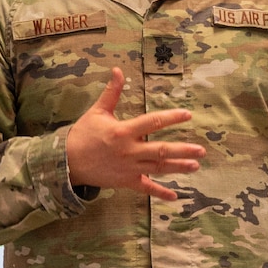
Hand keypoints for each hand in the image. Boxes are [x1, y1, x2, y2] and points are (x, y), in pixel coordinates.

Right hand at [64, 69, 205, 202]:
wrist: (66, 162)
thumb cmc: (83, 134)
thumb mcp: (98, 111)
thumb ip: (112, 92)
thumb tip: (118, 70)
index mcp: (123, 132)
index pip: (152, 122)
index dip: (171, 118)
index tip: (187, 115)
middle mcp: (129, 151)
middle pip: (161, 150)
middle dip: (182, 150)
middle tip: (201, 149)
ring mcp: (129, 168)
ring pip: (158, 169)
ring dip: (178, 168)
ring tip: (195, 165)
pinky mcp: (126, 182)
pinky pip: (145, 188)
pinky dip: (160, 193)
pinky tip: (174, 197)